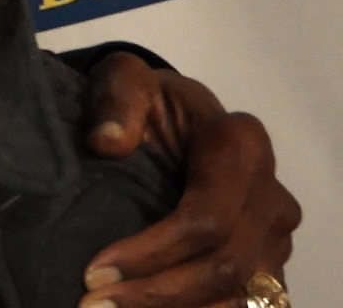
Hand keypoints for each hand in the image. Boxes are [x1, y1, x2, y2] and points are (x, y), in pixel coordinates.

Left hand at [76, 52, 299, 307]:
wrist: (170, 118)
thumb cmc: (146, 102)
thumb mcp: (123, 80)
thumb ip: (116, 99)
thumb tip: (108, 141)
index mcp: (241, 146)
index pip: (206, 219)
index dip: (152, 252)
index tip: (95, 271)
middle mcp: (271, 195)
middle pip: (225, 266)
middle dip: (157, 293)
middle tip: (92, 304)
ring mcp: (274, 235)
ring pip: (238, 296)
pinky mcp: (267, 263)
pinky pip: (245, 305)